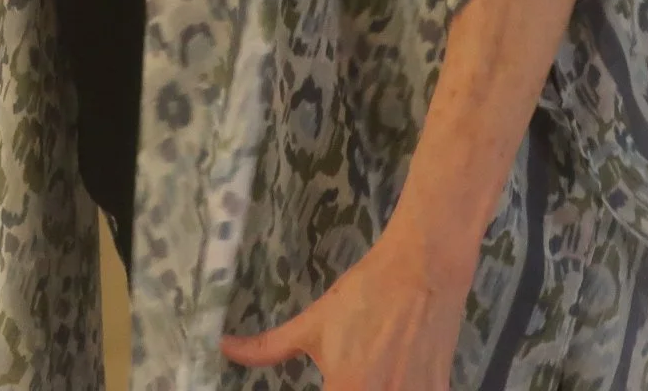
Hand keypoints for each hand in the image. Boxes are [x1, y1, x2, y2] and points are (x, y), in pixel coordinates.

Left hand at [219, 226, 467, 389]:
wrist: (423, 269)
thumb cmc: (363, 294)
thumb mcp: (313, 323)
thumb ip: (268, 348)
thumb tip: (225, 349)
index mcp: (346, 390)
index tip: (320, 384)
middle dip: (341, 390)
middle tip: (339, 377)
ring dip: (369, 389)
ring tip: (364, 374)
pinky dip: (398, 388)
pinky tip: (392, 376)